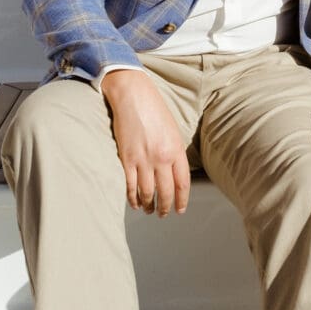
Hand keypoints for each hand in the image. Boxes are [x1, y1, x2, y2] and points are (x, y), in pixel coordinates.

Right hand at [101, 70, 190, 216]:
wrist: (133, 95)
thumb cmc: (154, 108)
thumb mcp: (172, 129)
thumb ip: (174, 151)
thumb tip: (173, 170)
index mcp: (176, 149)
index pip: (183, 183)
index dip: (182, 200)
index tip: (180, 209)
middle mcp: (162, 158)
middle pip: (166, 192)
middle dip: (165, 207)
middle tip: (163, 214)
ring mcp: (143, 160)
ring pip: (148, 193)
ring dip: (149, 206)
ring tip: (148, 210)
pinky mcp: (126, 160)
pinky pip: (131, 187)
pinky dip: (133, 199)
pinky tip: (135, 203)